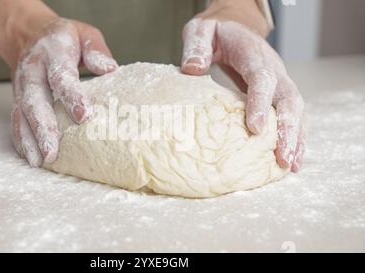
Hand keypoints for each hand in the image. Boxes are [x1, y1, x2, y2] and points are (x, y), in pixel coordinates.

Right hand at [11, 18, 117, 166]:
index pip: (60, 76)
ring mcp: (21, 86)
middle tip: (52, 151)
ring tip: (41, 161)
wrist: (28, 34)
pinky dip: (21, 140)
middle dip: (43, 127)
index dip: (71, 95)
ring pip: (21, 114)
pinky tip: (31, 157)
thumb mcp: (84, 34)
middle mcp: (32, 71)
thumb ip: (96, 51)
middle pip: (34, 100)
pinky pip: (15, 121)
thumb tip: (110, 69)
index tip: (83, 116)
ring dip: (30, 139)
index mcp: (52, 52)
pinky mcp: (16, 99)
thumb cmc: (64, 39)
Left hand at [181, 3, 305, 171]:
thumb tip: (192, 70)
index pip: (262, 78)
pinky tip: (292, 159)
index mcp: (254, 54)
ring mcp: (279, 82)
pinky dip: (295, 137)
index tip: (255, 128)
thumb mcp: (201, 32)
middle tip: (283, 157)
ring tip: (290, 166)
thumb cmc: (216, 33)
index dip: (260, 103)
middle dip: (288, 129)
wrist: (235, 27)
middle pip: (289, 99)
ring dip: (295, 138)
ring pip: (296, 110)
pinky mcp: (278, 94)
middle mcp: (274, 69)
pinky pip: (292, 115)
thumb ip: (196, 47)